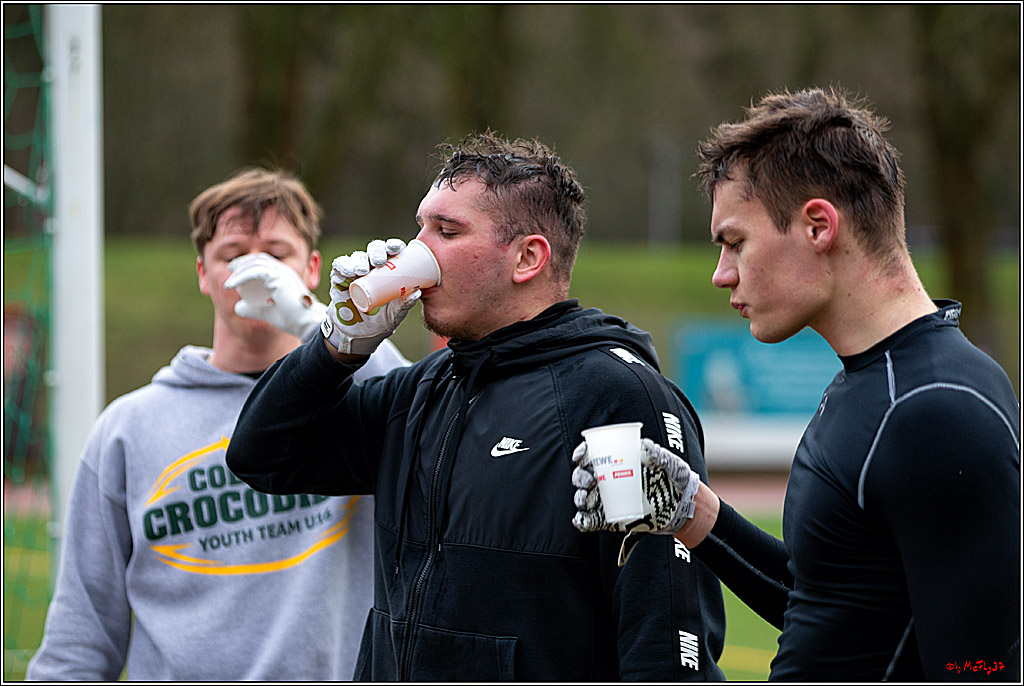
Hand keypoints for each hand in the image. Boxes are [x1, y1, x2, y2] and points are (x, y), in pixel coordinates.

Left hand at [225, 253, 326, 338]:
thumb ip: (253, 310)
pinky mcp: (280, 278)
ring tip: (229, 282)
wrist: (305, 324)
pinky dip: (241, 277)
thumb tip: (237, 308)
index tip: (234, 273)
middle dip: (242, 262)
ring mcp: (283, 272)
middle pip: (259, 259)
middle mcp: (285, 271)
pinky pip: (256, 272)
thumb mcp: (267, 313)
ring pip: (256, 264)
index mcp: (285, 276)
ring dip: (239, 270)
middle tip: (229, 269)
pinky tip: (231, 286)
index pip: (264, 262)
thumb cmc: (292, 319)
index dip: (248, 264)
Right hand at [321, 238, 417, 355]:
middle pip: (374, 250)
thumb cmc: (380, 321)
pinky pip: (340, 266)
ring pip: (357, 257)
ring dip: (359, 260)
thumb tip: (417, 293)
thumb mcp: (394, 314)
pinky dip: (343, 265)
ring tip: (362, 270)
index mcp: (389, 271)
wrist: (358, 335)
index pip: (391, 252)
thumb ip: (404, 305)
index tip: (397, 248)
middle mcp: (372, 267)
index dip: (393, 245)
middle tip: (379, 261)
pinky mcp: (340, 278)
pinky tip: (348, 270)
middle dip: (376, 251)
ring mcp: (355, 271)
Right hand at [572, 437, 700, 564]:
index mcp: (618, 461)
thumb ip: (656, 455)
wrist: (683, 507)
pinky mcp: (610, 519)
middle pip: (583, 476)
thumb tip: (645, 447)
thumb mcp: (668, 463)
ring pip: (584, 498)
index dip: (582, 453)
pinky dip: (582, 521)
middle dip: (580, 477)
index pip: (593, 454)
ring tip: (586, 500)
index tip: (582, 456)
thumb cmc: (673, 478)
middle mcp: (609, 480)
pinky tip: (582, 520)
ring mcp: (608, 500)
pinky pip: (590, 521)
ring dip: (579, 498)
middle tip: (589, 481)